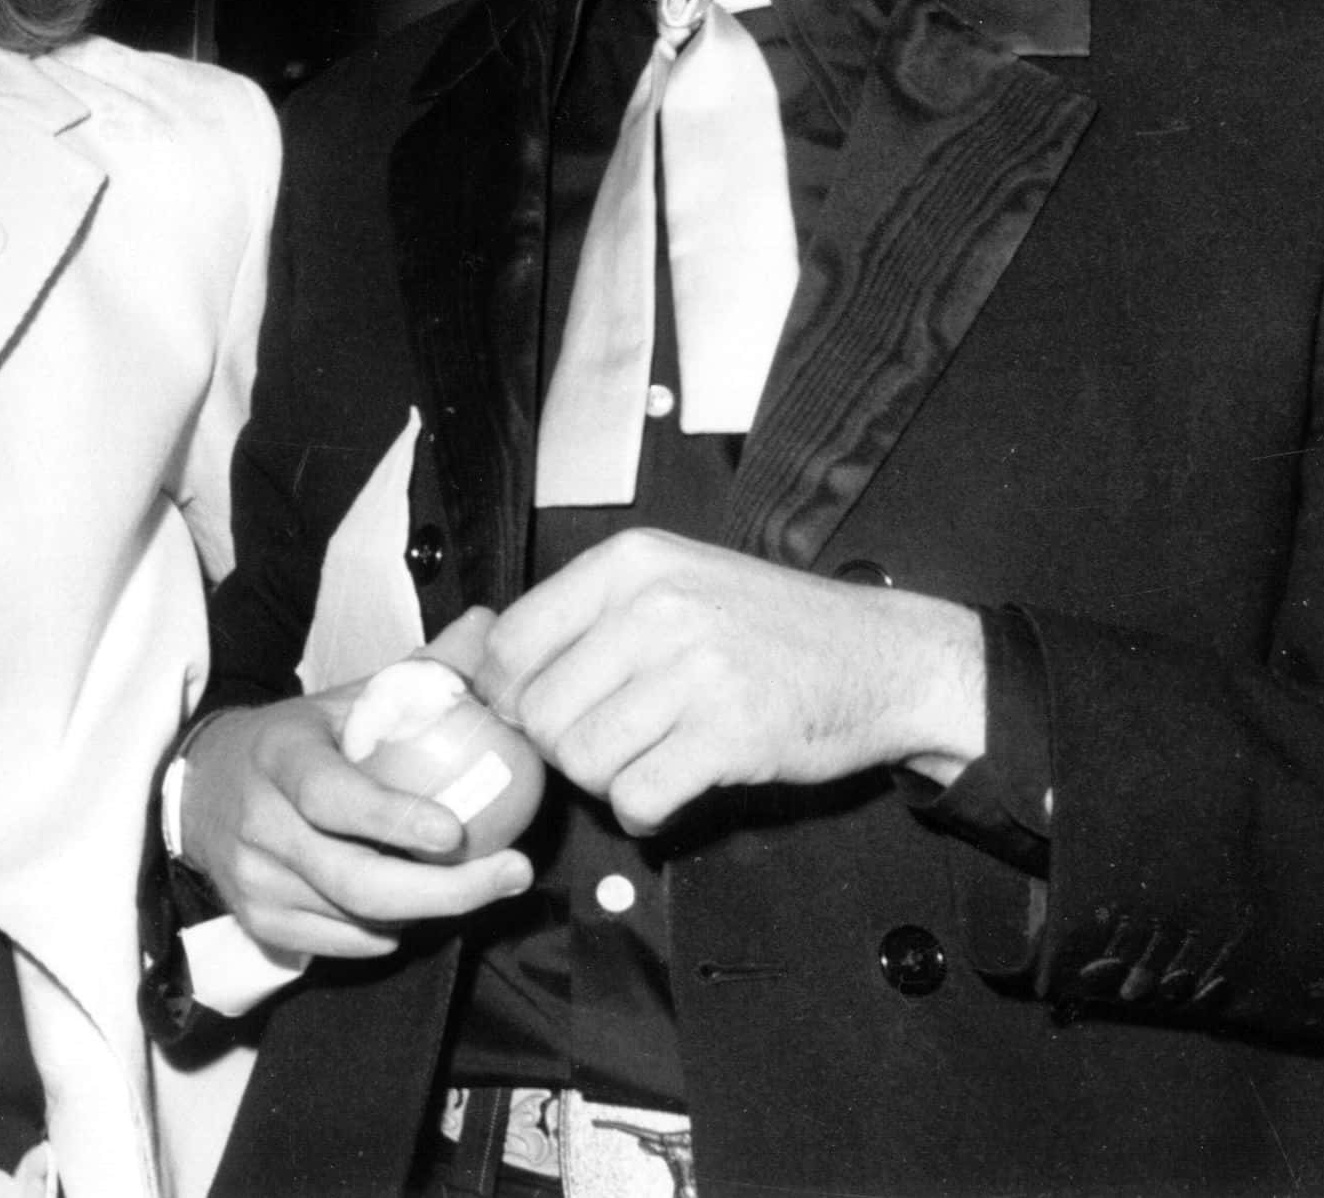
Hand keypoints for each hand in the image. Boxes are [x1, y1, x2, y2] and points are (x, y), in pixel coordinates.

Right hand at [178, 615, 535, 961]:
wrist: (205, 787)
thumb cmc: (297, 742)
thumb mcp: (346, 700)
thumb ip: (420, 672)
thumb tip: (487, 625)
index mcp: (281, 757)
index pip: (333, 797)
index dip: (392, 819)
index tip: (455, 831)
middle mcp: (261, 824)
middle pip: (355, 881)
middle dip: (445, 891)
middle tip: (512, 875)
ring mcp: (256, 881)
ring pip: (359, 919)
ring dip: (427, 907)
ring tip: (470, 879)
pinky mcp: (260, 922)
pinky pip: (346, 943)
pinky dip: (389, 929)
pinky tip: (408, 899)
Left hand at [472, 528, 986, 836]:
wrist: (884, 657)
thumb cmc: (770, 626)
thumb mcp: (674, 580)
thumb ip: (588, 615)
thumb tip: (491, 670)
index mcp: (630, 564)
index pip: (513, 641)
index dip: (508, 694)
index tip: (529, 716)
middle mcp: (656, 607)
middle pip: (541, 710)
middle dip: (560, 747)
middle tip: (600, 747)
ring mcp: (695, 670)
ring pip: (583, 758)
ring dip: (603, 780)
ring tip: (640, 763)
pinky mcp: (730, 734)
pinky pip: (638, 796)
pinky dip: (642, 811)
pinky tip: (665, 793)